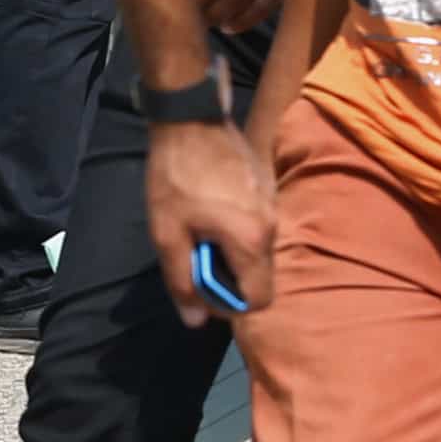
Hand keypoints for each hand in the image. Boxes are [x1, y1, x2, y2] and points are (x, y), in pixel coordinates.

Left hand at [145, 116, 274, 327]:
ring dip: (230, 253)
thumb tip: (195, 322)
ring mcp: (273, 206)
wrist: (190, 119)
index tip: (201, 286)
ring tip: (198, 230)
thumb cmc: (174, 177)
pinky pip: (256, 228)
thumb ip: (182, 280)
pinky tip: (209, 212)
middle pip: (259, 277)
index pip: (259, 300)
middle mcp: (272, 227)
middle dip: (227, 277)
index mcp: (252, 241)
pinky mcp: (267, 190)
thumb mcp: (167, 234)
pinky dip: (235, 232)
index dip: (229, 305)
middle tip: (194, 255)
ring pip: (257, 252)